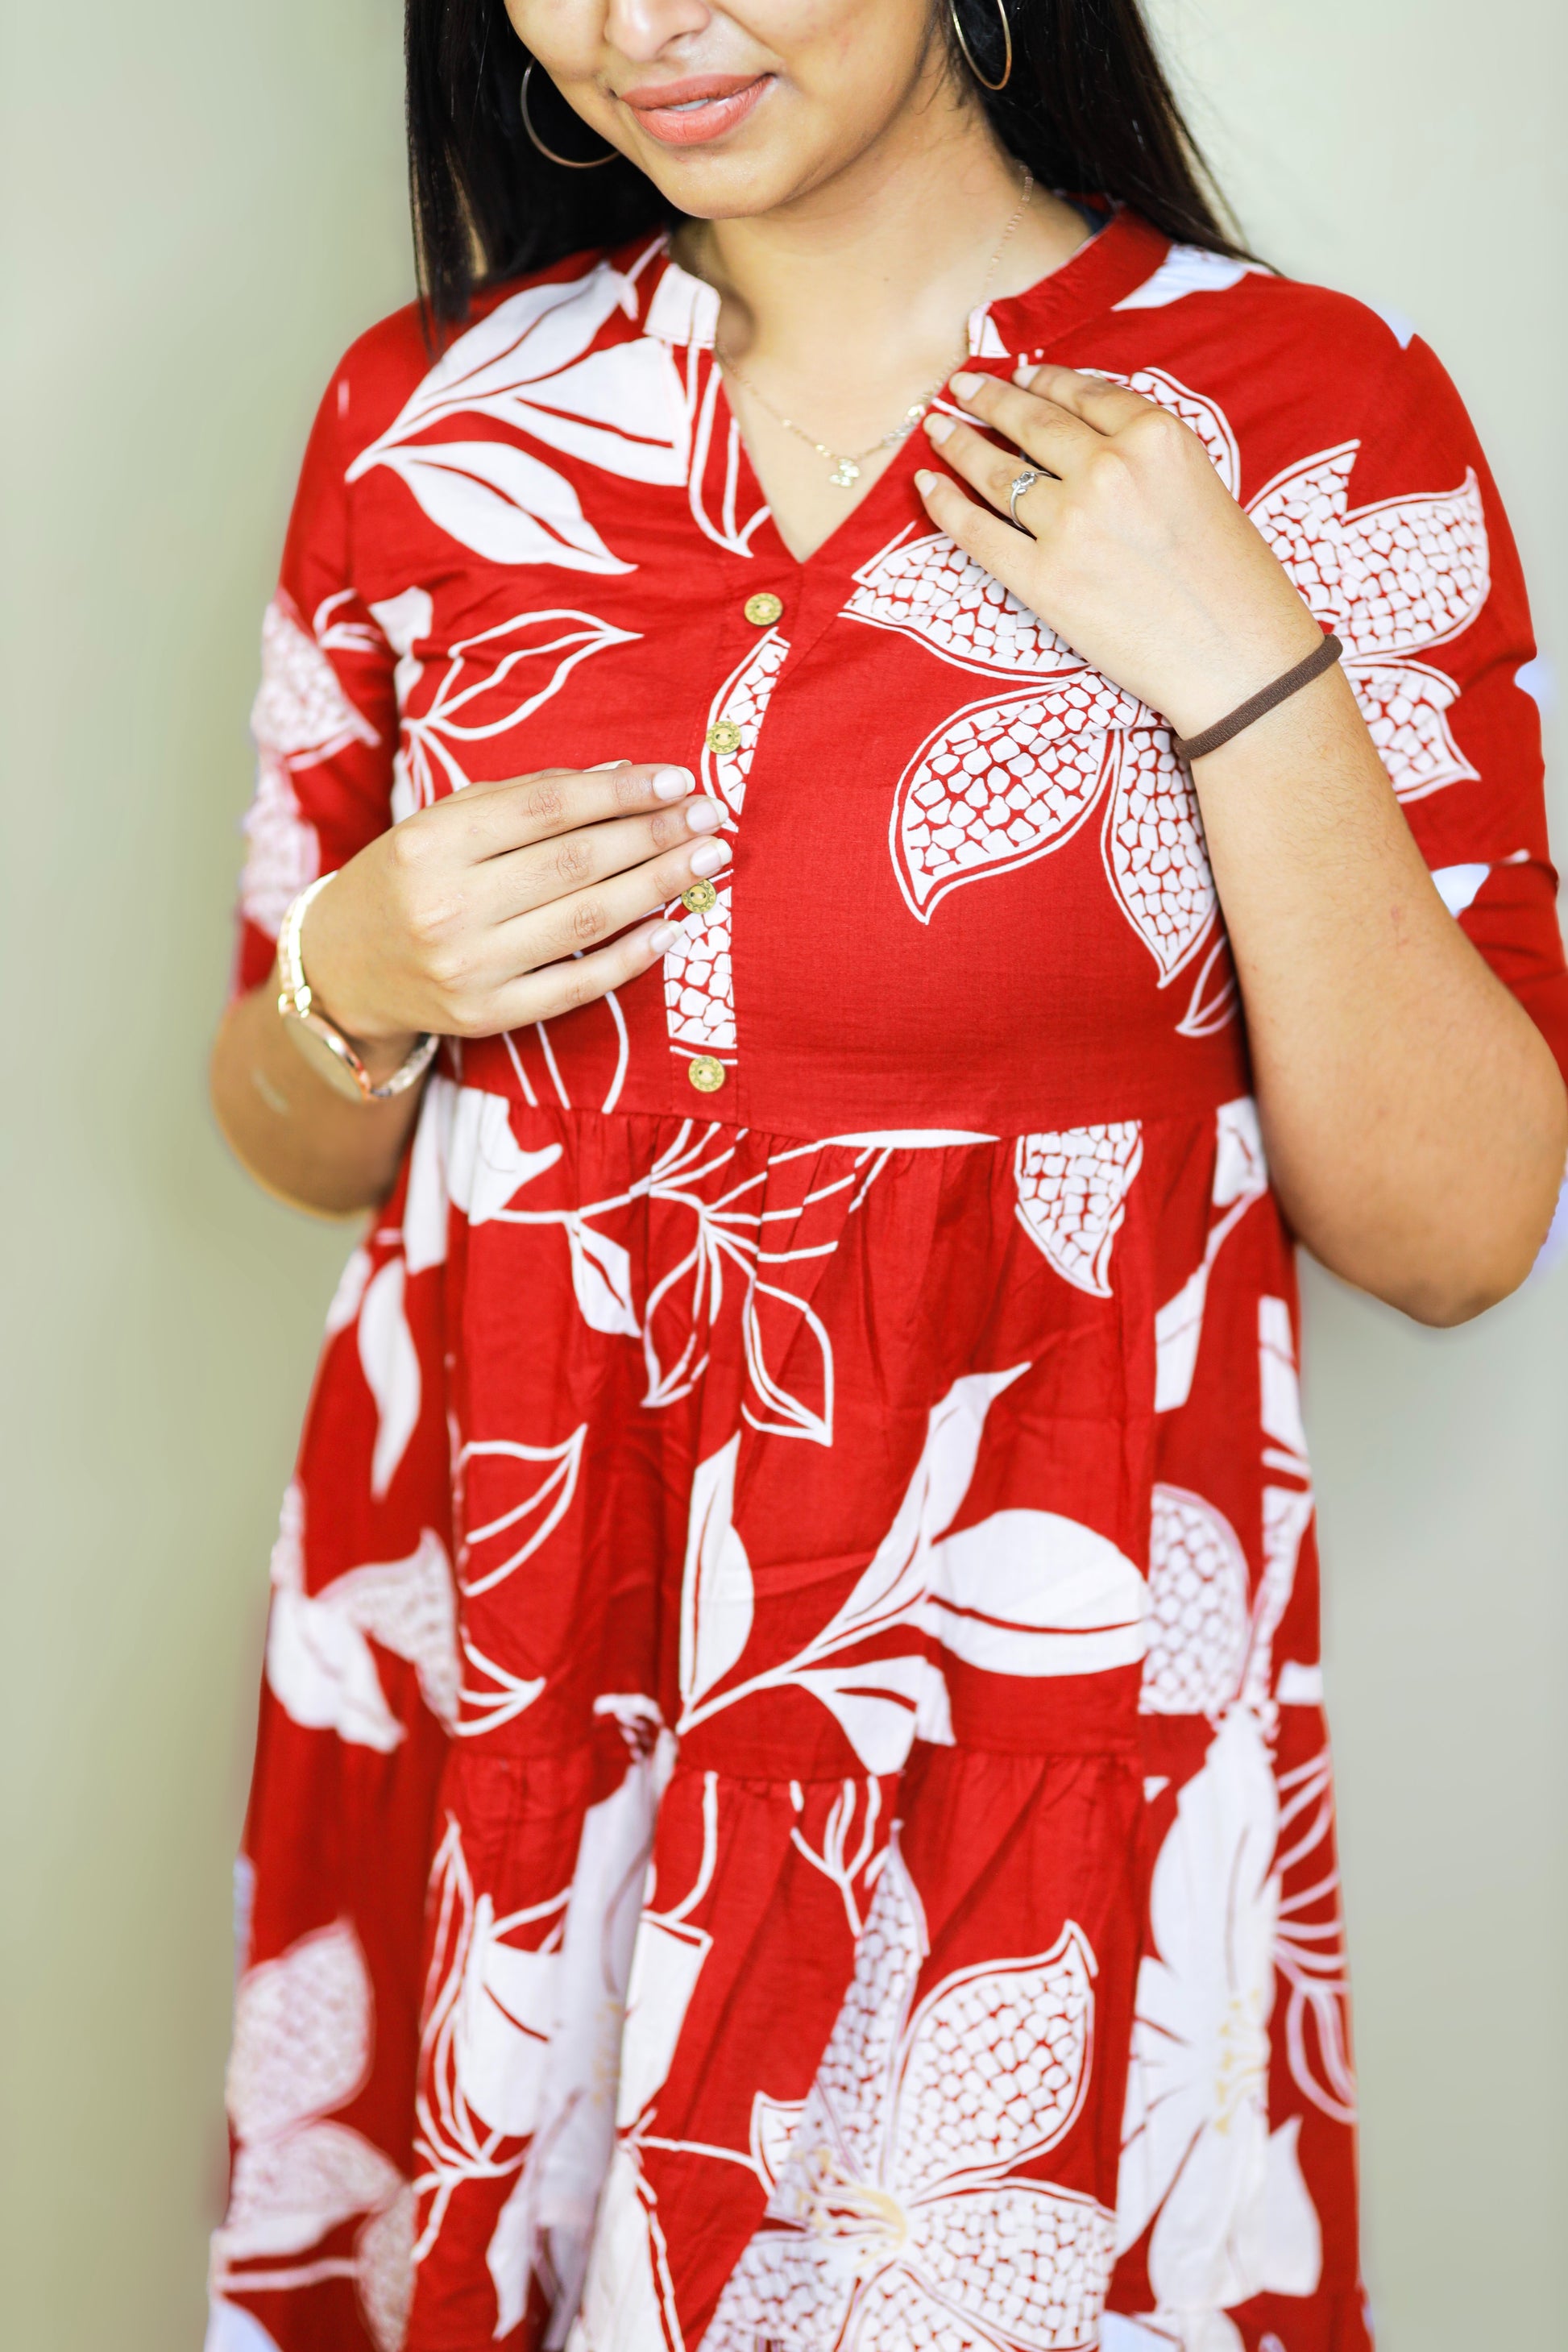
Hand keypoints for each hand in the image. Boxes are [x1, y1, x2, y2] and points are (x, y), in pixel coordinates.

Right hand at [297, 762, 727, 1068]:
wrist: (344, 968)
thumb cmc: (410, 879)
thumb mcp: (446, 822)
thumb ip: (528, 797)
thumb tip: (623, 774)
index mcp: (433, 843)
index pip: (547, 808)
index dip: (621, 791)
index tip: (679, 778)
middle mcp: (448, 905)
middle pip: (576, 861)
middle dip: (655, 835)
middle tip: (712, 818)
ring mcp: (469, 967)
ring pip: (585, 919)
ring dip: (658, 886)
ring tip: (708, 860)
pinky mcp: (488, 1016)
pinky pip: (576, 984)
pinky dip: (631, 957)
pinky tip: (672, 929)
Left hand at [915, 365, 1324, 738]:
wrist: (1237, 656)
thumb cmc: (1231, 578)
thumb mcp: (1200, 483)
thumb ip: (1144, 451)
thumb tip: (1082, 431)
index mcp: (1156, 436)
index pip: (1082, 393)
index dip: (1043, 381)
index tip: (1018, 375)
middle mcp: (1108, 468)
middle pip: (1031, 423)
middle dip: (990, 400)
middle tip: (962, 388)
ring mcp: (1070, 523)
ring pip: (996, 472)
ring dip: (958, 444)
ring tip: (937, 429)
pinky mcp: (1043, 579)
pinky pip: (977, 532)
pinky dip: (944, 505)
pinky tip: (926, 487)